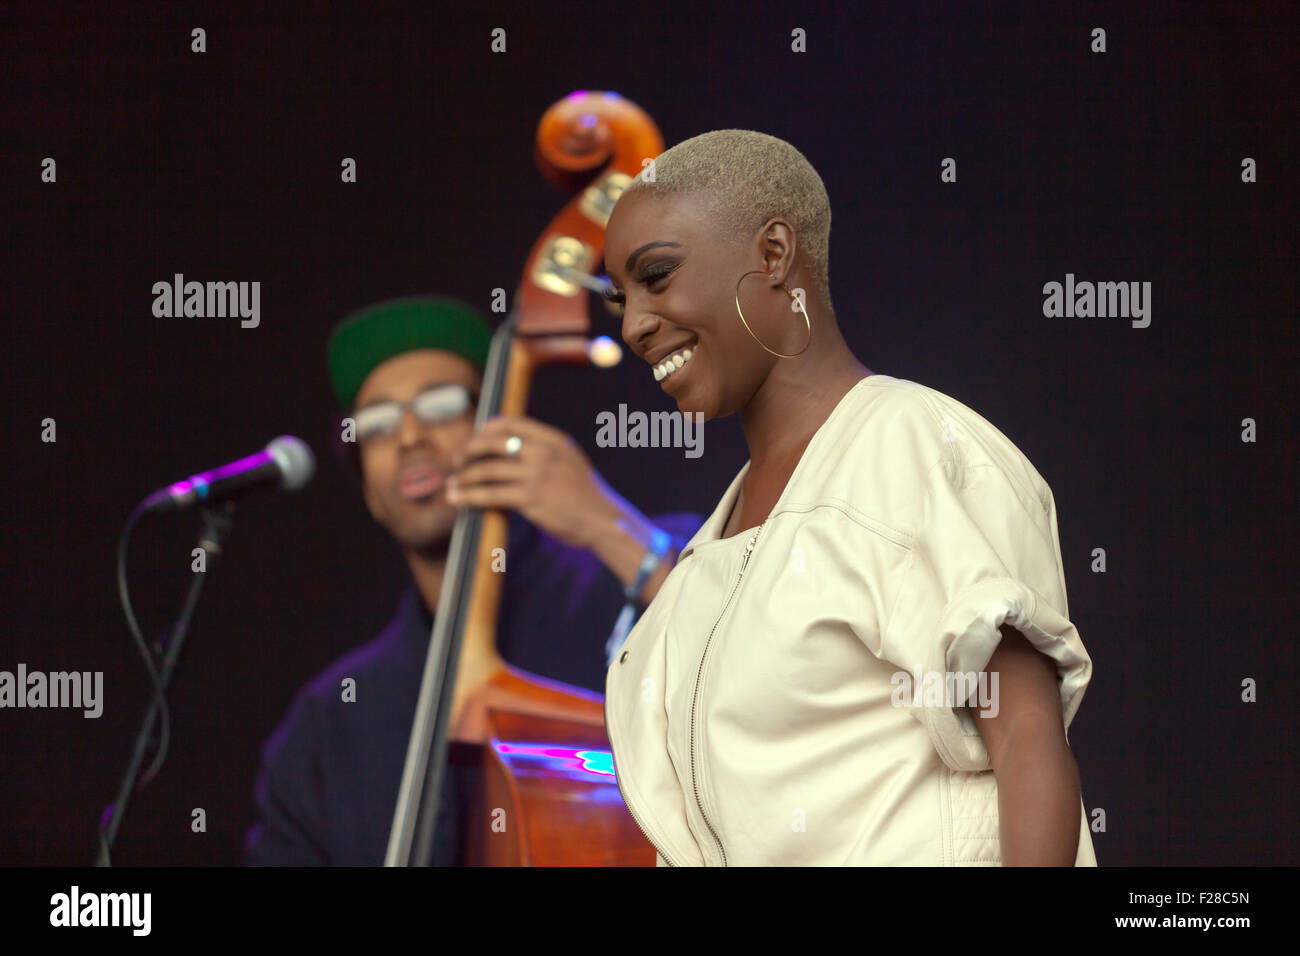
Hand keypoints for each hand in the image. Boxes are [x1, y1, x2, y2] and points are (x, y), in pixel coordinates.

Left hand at [446, 414, 622, 549]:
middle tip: (457, 459)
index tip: (475, 438)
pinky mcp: (530, 498)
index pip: (511, 422)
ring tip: (452, 484)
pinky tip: (458, 499)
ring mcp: (537, 474)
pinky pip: (490, 494)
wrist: (602, 521)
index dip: (486, 428)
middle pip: (493, 442)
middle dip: (469, 449)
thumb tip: (517, 448)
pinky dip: (469, 496)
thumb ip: (548, 451)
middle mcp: (544, 452)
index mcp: (554, 440)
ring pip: (488, 470)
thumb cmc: (586, 496)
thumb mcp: (572, 461)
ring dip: (464, 477)